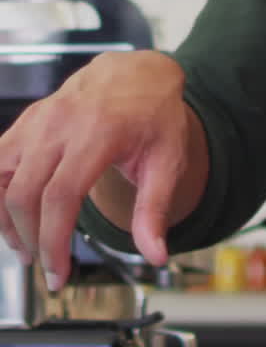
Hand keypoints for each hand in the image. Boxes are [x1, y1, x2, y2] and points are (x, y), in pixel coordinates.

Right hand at [0, 50, 206, 290]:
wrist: (140, 71)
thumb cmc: (155, 114)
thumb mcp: (168, 160)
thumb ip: (155, 209)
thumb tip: (156, 254)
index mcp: (98, 132)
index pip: (60, 197)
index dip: (52, 242)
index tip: (58, 274)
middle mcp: (61, 123)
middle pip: (25, 193)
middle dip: (30, 240)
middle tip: (47, 267)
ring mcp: (39, 118)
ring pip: (1, 177)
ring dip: (6, 219)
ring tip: (26, 246)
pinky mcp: (29, 119)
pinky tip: (13, 214)